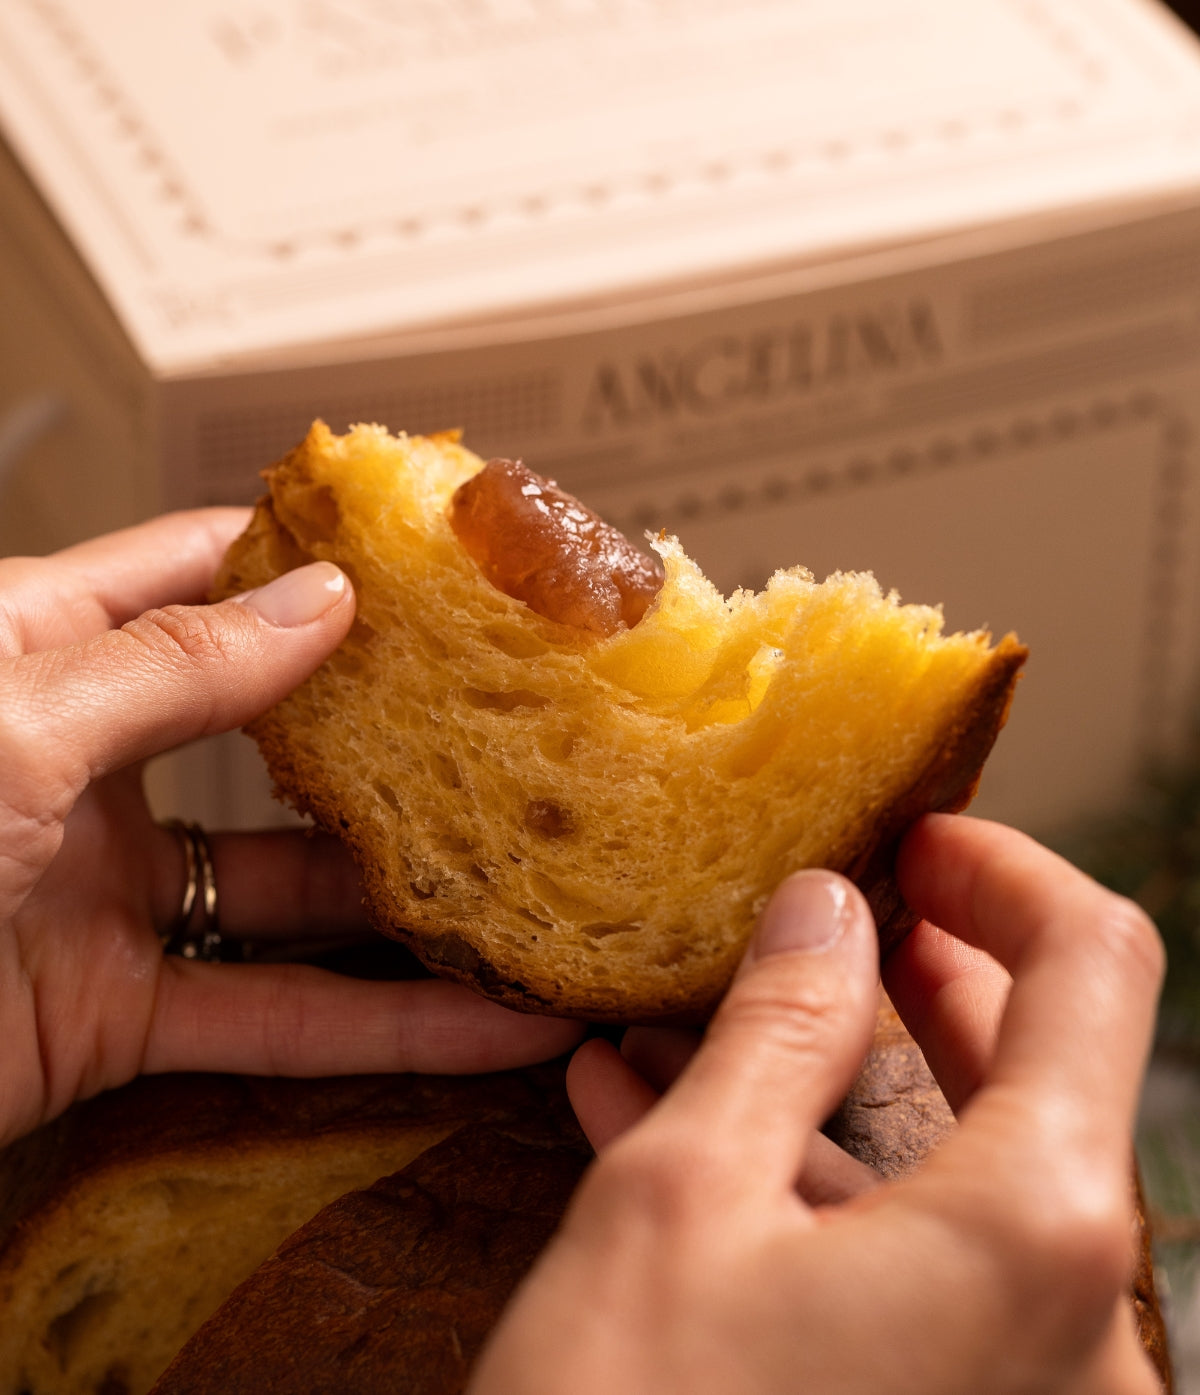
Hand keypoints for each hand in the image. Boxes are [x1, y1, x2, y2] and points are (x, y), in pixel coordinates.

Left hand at [0, 510, 580, 1145]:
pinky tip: (488, 1028)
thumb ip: (172, 664)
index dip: (307, 555)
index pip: (197, 572)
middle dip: (392, 730)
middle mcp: (86, 760)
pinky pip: (275, 1016)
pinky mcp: (119, 1013)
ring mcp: (109, 890)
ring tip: (535, 882)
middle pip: (274, 733)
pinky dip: (384, 1029)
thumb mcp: (11, 719)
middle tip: (515, 715)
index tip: (425, 553)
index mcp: (37, 650)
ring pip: (297, 889)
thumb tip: (320, 602)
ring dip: (413, 900)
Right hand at [470, 816, 1163, 1394]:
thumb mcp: (682, 1198)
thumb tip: (827, 907)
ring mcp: (1029, 1394)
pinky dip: (821, 1190)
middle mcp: (1081, 1328)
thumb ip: (777, 1026)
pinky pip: (917, 1272)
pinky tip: (682, 1128)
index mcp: (1043, 1232)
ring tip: (712, 1016)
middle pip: (1038, 1074)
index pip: (1094, 968)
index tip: (915, 836)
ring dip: (838, 1084)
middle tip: (827, 919)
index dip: (1004, 873)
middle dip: (920, 979)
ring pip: (962, 1175)